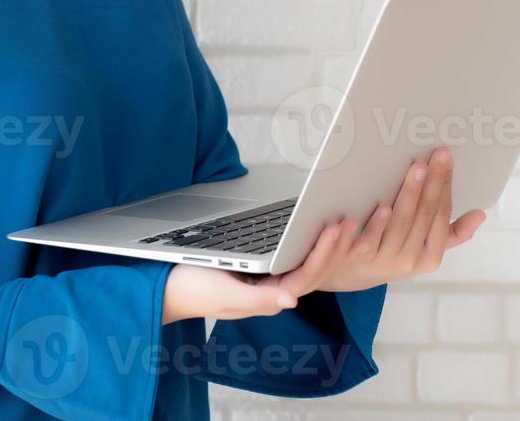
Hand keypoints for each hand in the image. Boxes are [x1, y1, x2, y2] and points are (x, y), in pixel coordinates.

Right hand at [159, 214, 359, 323]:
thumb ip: (255, 300)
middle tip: (355, 217)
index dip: (324, 253)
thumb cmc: (189, 290)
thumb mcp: (221, 295)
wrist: (164, 286)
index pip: (305, 276)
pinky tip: (326, 223)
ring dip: (332, 242)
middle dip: (337, 245)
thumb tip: (291, 302)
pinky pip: (296, 252)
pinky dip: (314, 238)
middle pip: (315, 269)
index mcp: (267, 298)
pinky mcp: (263, 265)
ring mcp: (269, 278)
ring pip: (309, 260)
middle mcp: (273, 289)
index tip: (336, 228)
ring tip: (350, 218)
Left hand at [313, 145, 485, 292]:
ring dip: (409, 195)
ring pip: (399, 223)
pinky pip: (369, 241)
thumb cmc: (391, 254)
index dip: (445, 187)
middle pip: (423, 216)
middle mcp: (408, 260)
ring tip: (415, 170)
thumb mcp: (424, 251)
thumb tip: (481, 215)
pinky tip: (382, 205)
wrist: (347, 277)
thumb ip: (451, 234)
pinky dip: (376, 223)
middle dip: (432, 183)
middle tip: (436, 155)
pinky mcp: (357, 259)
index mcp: (429, 257)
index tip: (446, 160)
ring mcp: (382, 261)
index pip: (441, 216)